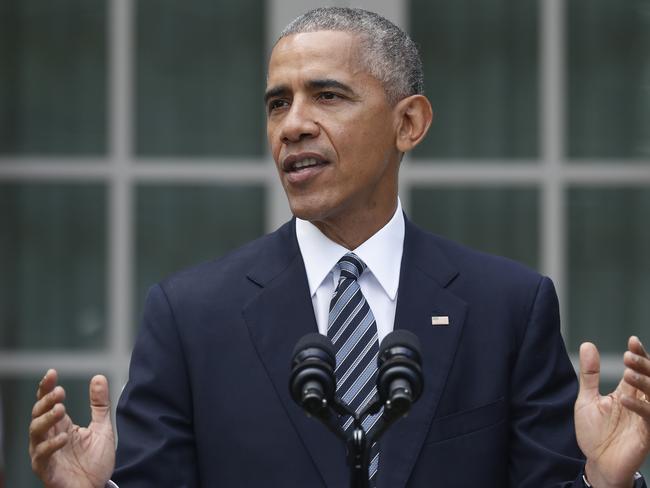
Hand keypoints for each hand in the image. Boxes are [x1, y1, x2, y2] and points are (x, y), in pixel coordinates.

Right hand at [29, 369, 115, 487]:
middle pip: (38, 414)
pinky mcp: (46, 470)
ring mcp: (45, 453)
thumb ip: (99, 404)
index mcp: (61, 425)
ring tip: (61, 409)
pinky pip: (41, 456)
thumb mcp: (102, 428)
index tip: (52, 372)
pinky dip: (51, 445)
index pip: (48, 403)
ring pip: (35, 432)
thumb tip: (98, 376)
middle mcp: (49, 437)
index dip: (47, 387)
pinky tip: (63, 437)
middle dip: (46, 400)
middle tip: (59, 391)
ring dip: (47, 419)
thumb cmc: (95, 461)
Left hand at [575, 337, 649, 487]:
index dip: (639, 355)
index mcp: (628, 393)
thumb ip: (590, 374)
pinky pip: (648, 418)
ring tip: (628, 373)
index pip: (638, 370)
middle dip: (643, 365)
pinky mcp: (646, 435)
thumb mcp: (588, 399)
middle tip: (630, 355)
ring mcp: (644, 419)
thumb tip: (589, 344)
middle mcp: (639, 403)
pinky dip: (638, 407)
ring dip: (643, 383)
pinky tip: (623, 399)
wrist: (597, 463)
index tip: (633, 340)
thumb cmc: (595, 432)